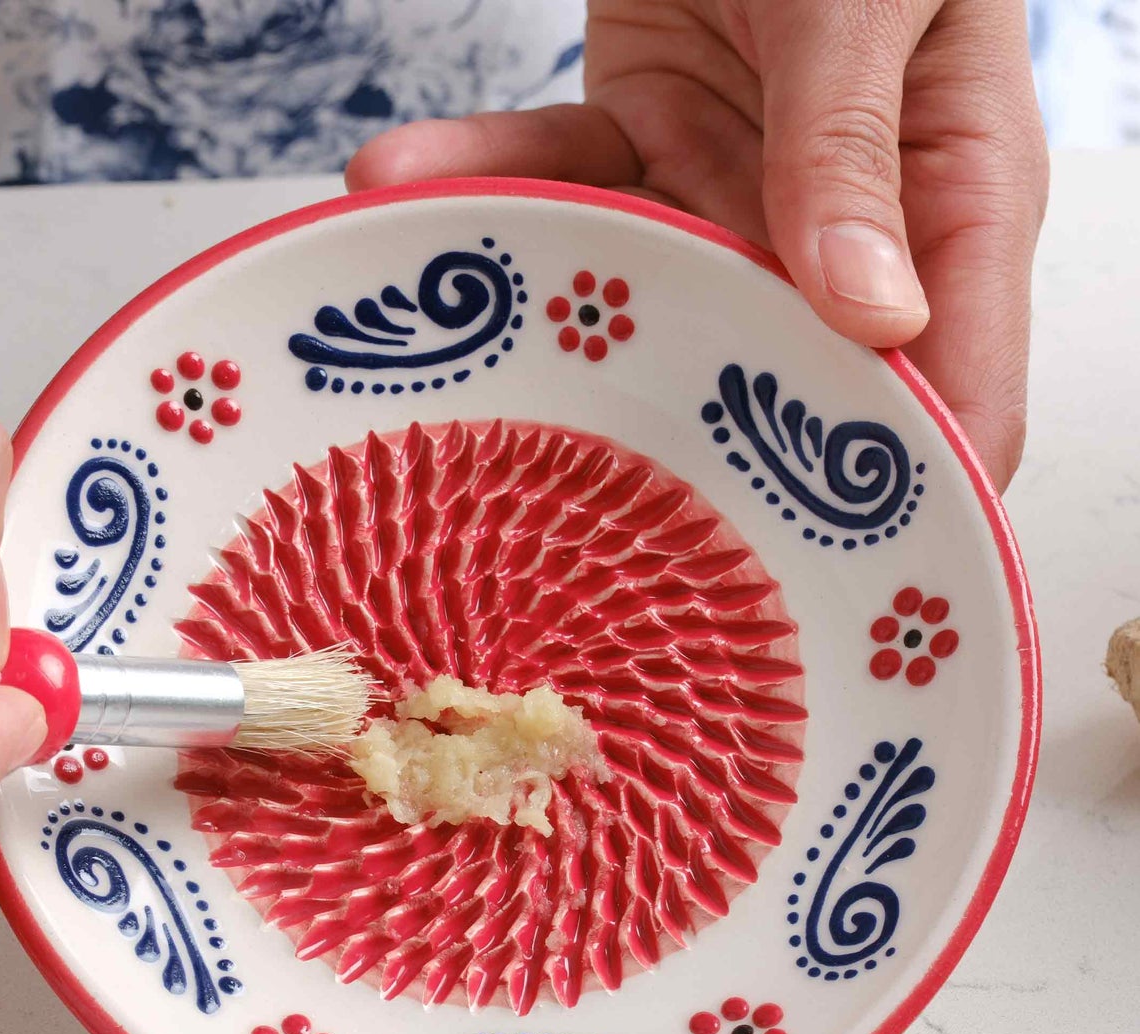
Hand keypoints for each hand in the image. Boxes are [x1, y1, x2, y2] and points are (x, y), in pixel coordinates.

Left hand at [348, 0, 1046, 487]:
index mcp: (950, 202)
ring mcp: (732, 188)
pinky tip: (392, 176)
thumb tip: (870, 316)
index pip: (951, 398)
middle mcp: (839, 222)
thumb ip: (857, 142)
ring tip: (434, 342)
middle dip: (676, 450)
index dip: (892, 501)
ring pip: (636, 296)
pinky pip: (556, 181)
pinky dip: (476, 179)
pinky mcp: (641, 139)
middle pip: (770, 388)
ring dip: (531, 314)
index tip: (809, 586)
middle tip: (581, 513)